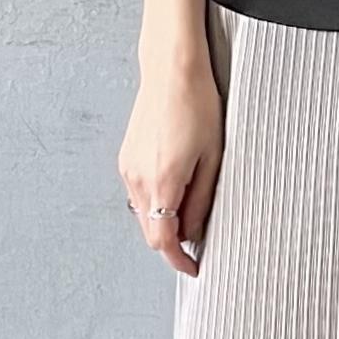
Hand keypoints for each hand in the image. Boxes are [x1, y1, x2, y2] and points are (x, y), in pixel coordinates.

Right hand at [118, 56, 223, 276]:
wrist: (172, 69)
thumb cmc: (198, 106)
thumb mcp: (212, 159)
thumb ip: (201, 201)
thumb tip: (195, 232)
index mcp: (163, 182)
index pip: (164, 241)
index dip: (179, 261)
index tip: (193, 269)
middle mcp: (139, 179)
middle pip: (150, 233)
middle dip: (172, 244)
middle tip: (197, 243)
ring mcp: (128, 168)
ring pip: (143, 215)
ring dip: (162, 223)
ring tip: (189, 213)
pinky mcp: (126, 158)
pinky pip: (138, 195)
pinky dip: (154, 205)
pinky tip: (174, 192)